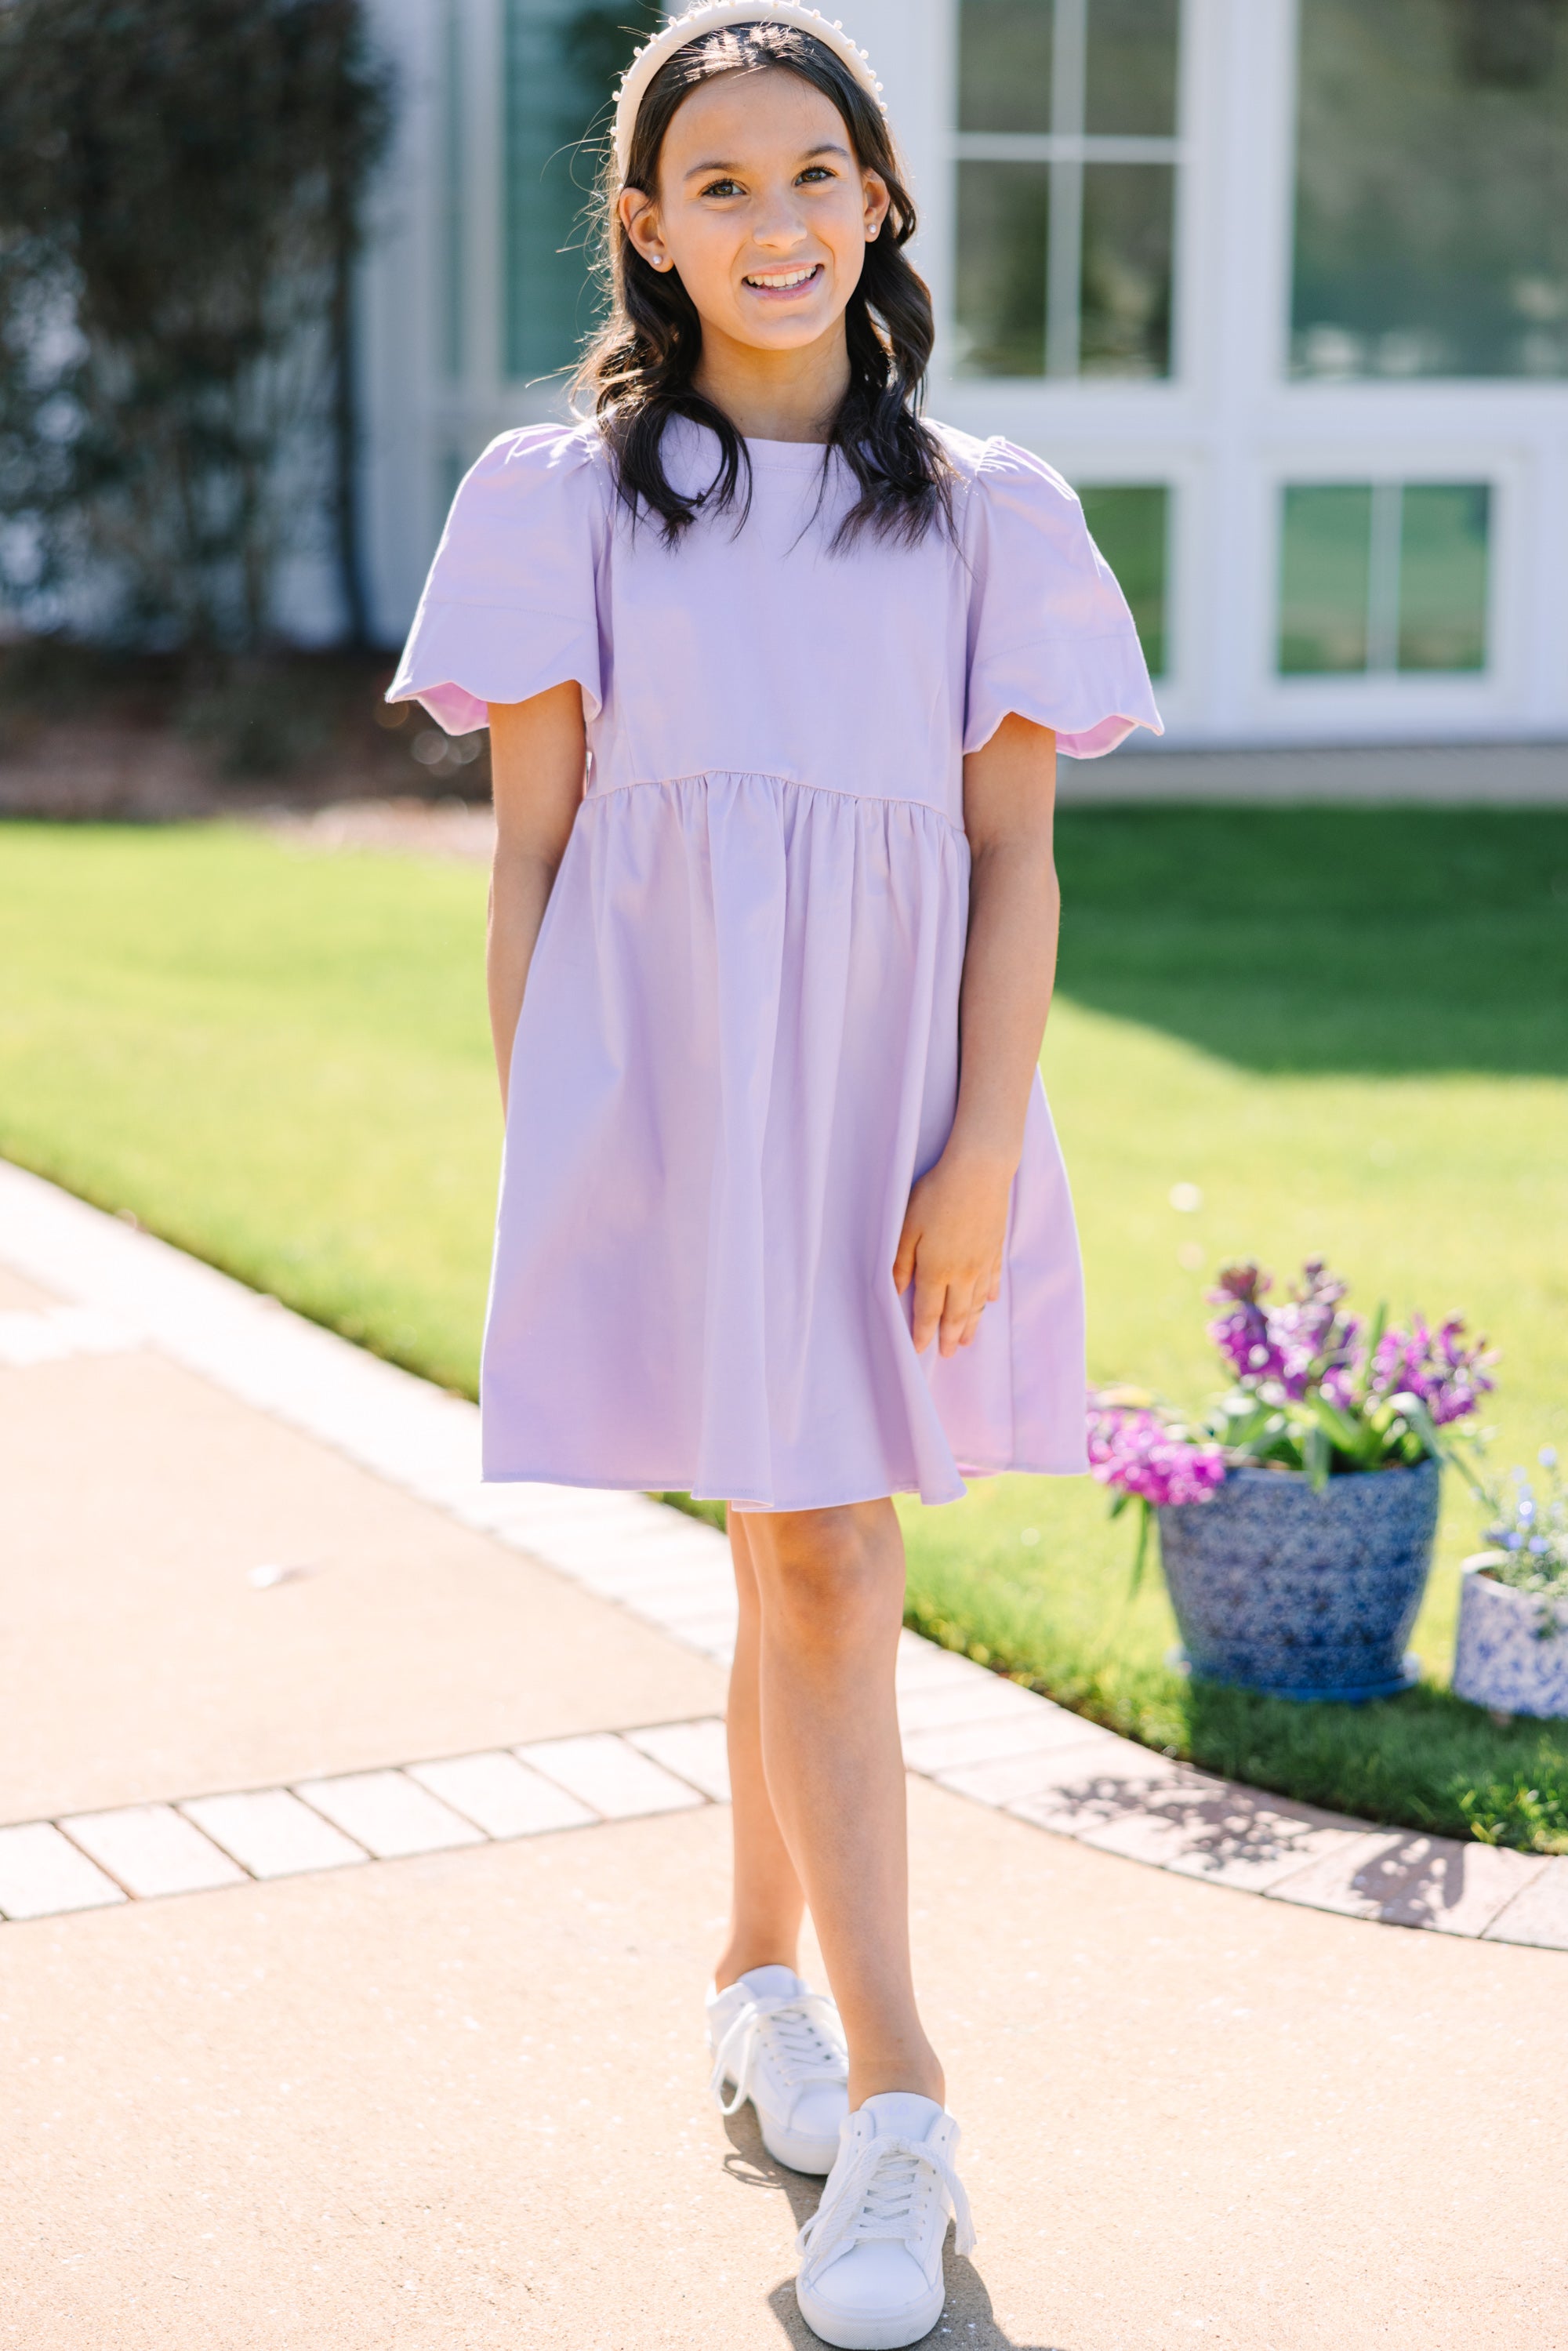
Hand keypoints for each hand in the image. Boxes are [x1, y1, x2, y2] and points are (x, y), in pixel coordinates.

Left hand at [892, 1147, 1012, 1357]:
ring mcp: (982, 1262)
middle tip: (948, 1354)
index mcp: (936, 1270)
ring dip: (971, 1324)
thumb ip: (901, 1262)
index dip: (923, 1333)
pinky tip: (989, 1302)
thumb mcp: (907, 1226)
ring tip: (967, 1341)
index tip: (919, 1350)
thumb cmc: (936, 1194)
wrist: (979, 1171)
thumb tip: (897, 1291)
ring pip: (976, 1302)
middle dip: (950, 1337)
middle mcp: (962, 1273)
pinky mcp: (995, 1248)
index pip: (928, 1311)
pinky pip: (992, 1280)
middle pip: (955, 1314)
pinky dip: (989, 1296)